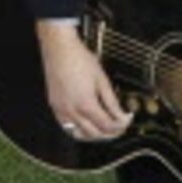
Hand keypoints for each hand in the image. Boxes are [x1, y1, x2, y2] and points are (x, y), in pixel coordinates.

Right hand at [36, 21, 128, 140]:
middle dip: (110, 133)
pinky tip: (85, 124)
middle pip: (95, 134)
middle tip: (119, 126)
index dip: (121, 126)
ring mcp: (60, 109)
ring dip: (94, 135)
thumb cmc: (79, 58)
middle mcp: (71, 110)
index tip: (127, 120)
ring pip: (79, 134)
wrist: (59, 47)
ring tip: (104, 128)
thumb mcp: (102, 80)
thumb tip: (122, 116)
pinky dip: (79, 130)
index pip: (107, 126)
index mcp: (85, 104)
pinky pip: (67, 126)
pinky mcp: (54, 106)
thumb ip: (112, 102)